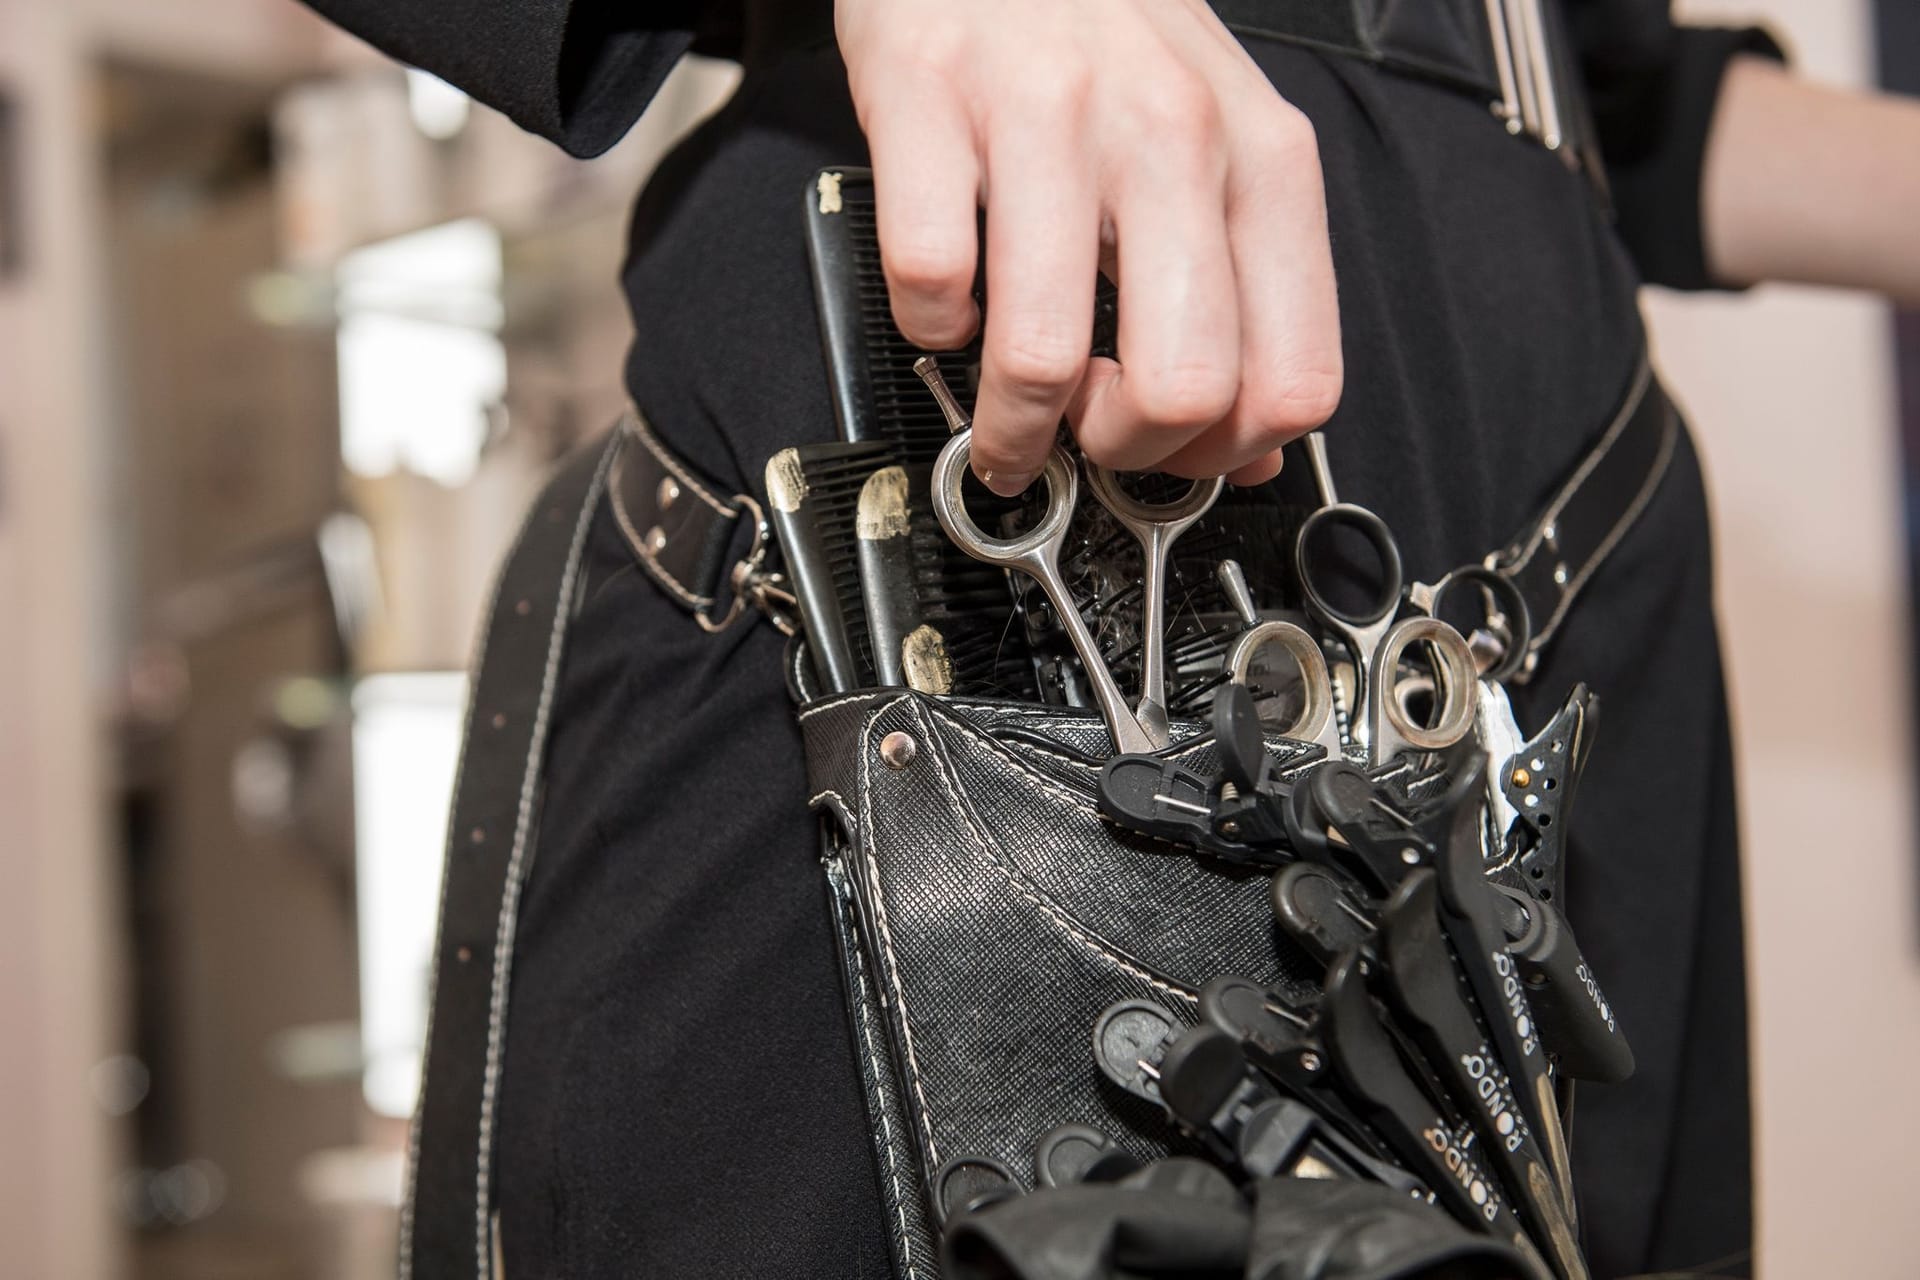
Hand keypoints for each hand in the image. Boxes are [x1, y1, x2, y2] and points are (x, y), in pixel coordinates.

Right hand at [836, 0, 1342, 494]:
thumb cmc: (1109, 31)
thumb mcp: (1222, 143)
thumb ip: (1249, 291)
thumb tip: (1251, 446)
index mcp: (1261, 162)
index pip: (1292, 382)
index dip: (1225, 453)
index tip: (1174, 449)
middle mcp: (1171, 136)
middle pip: (1184, 389)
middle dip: (1121, 449)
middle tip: (1084, 433)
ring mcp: (1049, 117)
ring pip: (1041, 355)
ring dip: (1011, 422)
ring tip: (1004, 409)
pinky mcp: (932, 102)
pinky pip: (930, 280)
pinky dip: (929, 324)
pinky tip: (949, 302)